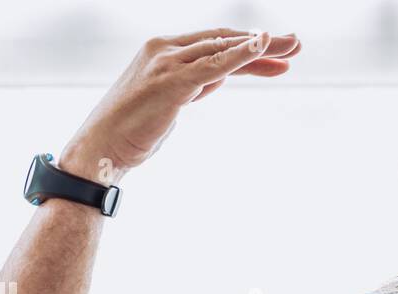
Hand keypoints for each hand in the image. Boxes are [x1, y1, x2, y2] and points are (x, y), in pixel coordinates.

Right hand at [59, 29, 300, 181]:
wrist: (101, 149)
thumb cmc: (132, 132)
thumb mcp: (170, 101)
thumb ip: (192, 86)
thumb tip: (214, 79)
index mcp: (163, 50)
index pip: (214, 43)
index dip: (248, 48)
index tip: (277, 55)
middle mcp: (165, 49)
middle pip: (224, 40)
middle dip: (263, 43)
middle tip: (296, 44)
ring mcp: (168, 62)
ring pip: (223, 48)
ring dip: (261, 46)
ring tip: (292, 47)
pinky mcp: (172, 82)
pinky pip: (214, 64)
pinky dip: (240, 54)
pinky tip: (262, 46)